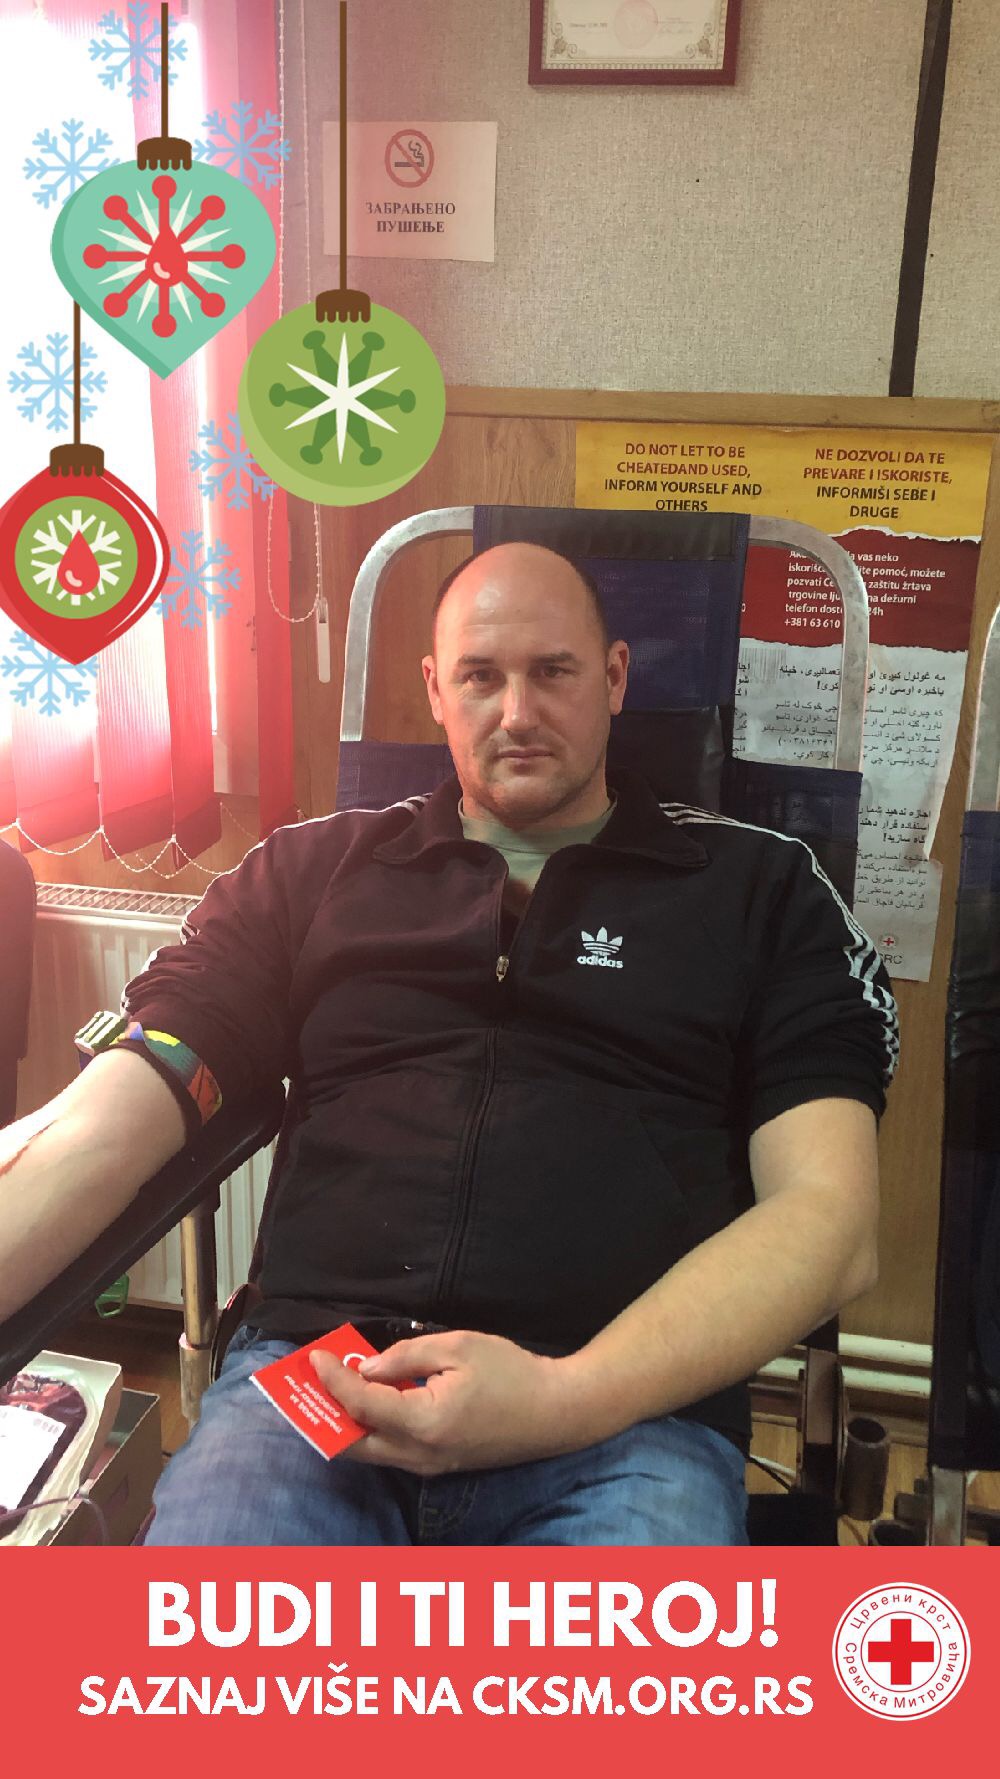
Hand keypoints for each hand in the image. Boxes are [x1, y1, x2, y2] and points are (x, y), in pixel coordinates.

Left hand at [310, 1330, 586, 1475]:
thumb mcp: (458, 1347)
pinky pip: (390, 1452)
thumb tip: (368, 1369)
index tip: (315, 1357)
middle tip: (310, 1383)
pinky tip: (368, 1402)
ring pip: (369, 1452)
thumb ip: (406, 1357)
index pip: (361, 1404)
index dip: (333, 1380)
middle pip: (352, 1444)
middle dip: (323, 1414)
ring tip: (330, 1390)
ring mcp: (428, 1467)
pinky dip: (370, 1429)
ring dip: (345, 1423)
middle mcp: (419, 1455)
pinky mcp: (438, 1466)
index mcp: (423, 1423)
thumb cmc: (511, 1373)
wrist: (555, 1413)